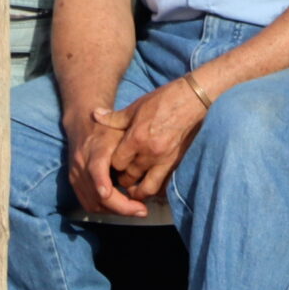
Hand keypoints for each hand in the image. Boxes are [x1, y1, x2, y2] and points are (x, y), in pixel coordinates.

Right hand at [65, 104, 141, 217]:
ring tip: (136, 210)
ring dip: (114, 211)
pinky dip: (105, 209)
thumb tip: (149, 161)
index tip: (109, 194)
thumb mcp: (122, 130)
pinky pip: (88, 203)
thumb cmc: (109, 128)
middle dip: (119, 206)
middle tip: (142, 210)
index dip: (101, 182)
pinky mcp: (74, 183)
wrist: (82, 125)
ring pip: (92, 203)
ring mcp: (76, 176)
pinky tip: (122, 207)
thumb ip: (131, 145)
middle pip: (96, 193)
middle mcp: (81, 165)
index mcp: (95, 150)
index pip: (95, 169)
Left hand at [104, 77, 212, 203]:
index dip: (112, 164)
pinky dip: (155, 188)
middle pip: (128, 178)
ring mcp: (165, 159)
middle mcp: (149, 153)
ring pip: (146, 187)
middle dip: (123, 179)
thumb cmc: (163, 100)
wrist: (193, 99)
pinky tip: (150, 184)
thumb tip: (95, 115)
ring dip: (138, 190)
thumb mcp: (136, 107)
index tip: (112, 163)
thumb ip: (115, 118)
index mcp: (136, 138)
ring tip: (134, 188)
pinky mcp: (177, 161)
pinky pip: (163, 184)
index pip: (116, 163)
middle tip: (120, 177)